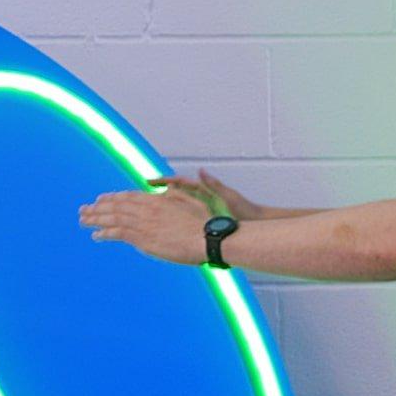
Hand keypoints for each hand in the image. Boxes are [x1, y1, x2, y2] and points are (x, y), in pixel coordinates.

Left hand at [77, 183, 207, 265]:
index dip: (112, 198)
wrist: (208, 238)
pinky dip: (105, 233)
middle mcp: (146, 208)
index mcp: (157, 199)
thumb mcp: (190, 201)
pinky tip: (96, 235)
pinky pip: (118, 233)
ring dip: (95, 218)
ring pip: (112, 217)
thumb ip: (173, 194)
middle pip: (116, 205)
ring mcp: (143, 223)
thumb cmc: (204, 223)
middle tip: (84, 210)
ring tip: (83, 220)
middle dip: (98, 207)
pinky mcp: (143, 238)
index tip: (101, 199)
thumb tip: (162, 192)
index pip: (128, 196)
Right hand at [149, 166, 268, 220]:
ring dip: (163, 207)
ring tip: (146, 210)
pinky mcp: (204, 220)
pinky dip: (174, 219)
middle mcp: (201, 198)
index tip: (150, 182)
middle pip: (174, 194)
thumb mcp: (229, 197)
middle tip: (140, 196)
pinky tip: (163, 225)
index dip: (164, 181)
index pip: (179, 183)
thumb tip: (201, 170)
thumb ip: (215, 184)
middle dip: (158, 193)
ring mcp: (202, 209)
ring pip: (178, 206)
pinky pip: (185, 218)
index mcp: (205, 190)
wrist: (255, 224)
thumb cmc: (245, 210)